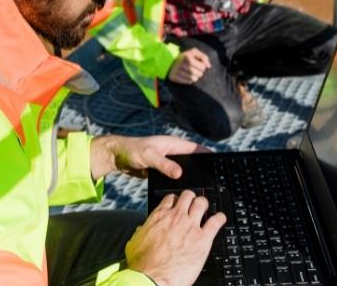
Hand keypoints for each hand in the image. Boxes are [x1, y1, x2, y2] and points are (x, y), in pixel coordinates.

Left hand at [90, 135, 209, 180]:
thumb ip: (163, 164)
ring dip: (190, 177)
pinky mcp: (162, 171)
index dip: (208, 155)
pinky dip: (179, 182)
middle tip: (213, 180)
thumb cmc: (131, 150)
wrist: (117, 157)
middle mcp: (173, 152)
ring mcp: (168, 162)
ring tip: (201, 189)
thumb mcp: (149, 156)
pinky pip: (174, 177)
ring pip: (184, 170)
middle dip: (202, 168)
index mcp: (173, 144)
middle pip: (192, 161)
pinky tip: (184, 192)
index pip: (196, 149)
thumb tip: (179, 173)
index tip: (219, 162)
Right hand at [126, 191, 225, 285]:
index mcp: (159, 216)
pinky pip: (216, 222)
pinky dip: (220, 218)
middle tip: (193, 204)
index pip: (171, 198)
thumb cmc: (143, 265)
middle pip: (188, 196)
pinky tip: (220, 219)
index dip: (175, 200)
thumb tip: (141, 230)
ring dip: (204, 205)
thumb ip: (141, 232)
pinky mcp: (202, 239)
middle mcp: (176, 217)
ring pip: (202, 203)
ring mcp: (190, 226)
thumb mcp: (134, 243)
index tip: (178, 204)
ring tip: (206, 209)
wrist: (152, 278)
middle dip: (191, 198)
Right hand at [168, 48, 211, 84]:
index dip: (203, 66)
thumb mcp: (194, 52)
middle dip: (199, 72)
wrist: (170, 60)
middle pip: (199, 74)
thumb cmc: (185, 57)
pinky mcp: (174, 77)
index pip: (202, 67)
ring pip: (194, 79)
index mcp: (187, 57)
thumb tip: (208, 66)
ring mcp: (177, 71)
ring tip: (191, 73)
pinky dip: (189, 80)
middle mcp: (182, 64)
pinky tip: (187, 76)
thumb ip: (203, 57)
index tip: (199, 64)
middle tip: (195, 69)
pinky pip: (188, 82)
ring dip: (195, 77)